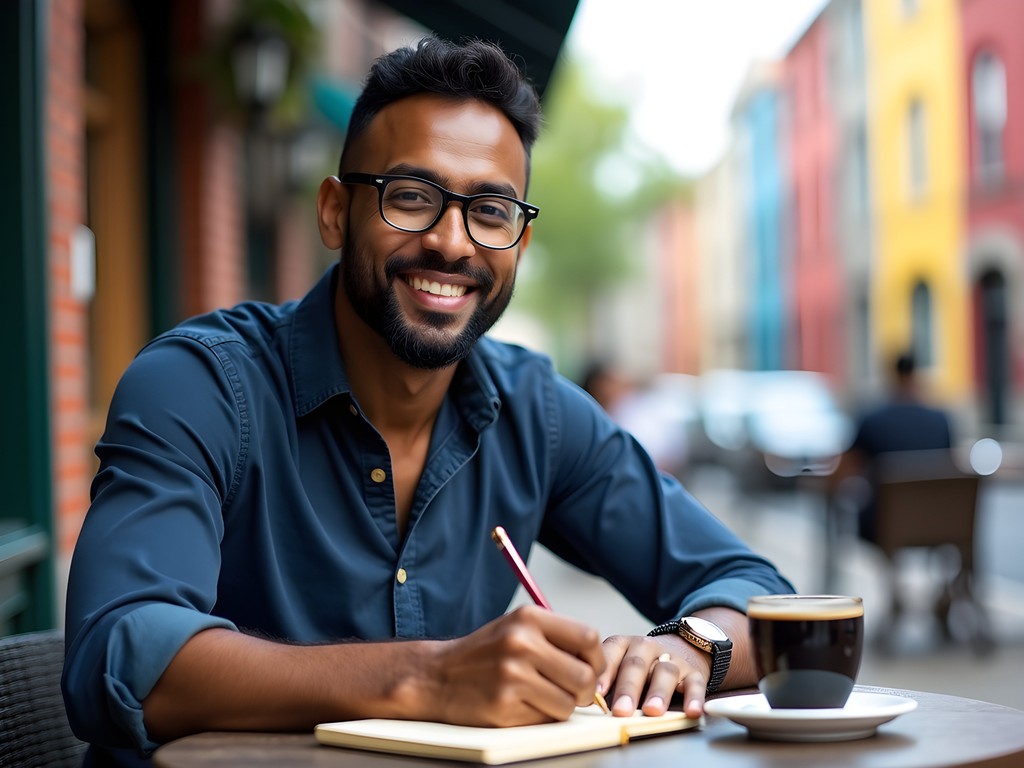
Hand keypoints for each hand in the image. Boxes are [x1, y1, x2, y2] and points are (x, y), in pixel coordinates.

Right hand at [424, 605, 606, 726]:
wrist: (437, 675)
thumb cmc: (484, 653)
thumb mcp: (517, 627)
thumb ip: (556, 637)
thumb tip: (598, 661)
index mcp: (528, 618)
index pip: (588, 637)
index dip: (597, 659)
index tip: (591, 668)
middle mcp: (521, 643)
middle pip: (584, 675)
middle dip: (586, 691)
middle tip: (575, 693)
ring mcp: (512, 675)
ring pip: (569, 702)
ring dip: (563, 706)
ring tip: (544, 697)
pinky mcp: (504, 705)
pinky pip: (546, 718)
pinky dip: (542, 716)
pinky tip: (523, 705)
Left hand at [598, 634, 708, 719]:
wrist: (683, 646)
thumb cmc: (642, 663)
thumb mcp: (622, 662)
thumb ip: (607, 680)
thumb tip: (586, 702)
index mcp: (625, 644)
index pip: (612, 652)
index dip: (603, 672)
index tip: (595, 692)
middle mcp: (647, 648)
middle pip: (636, 665)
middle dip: (628, 688)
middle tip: (620, 710)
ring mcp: (672, 658)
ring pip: (665, 672)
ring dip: (658, 692)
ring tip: (652, 711)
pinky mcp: (694, 672)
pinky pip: (695, 684)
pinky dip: (694, 698)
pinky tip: (691, 711)